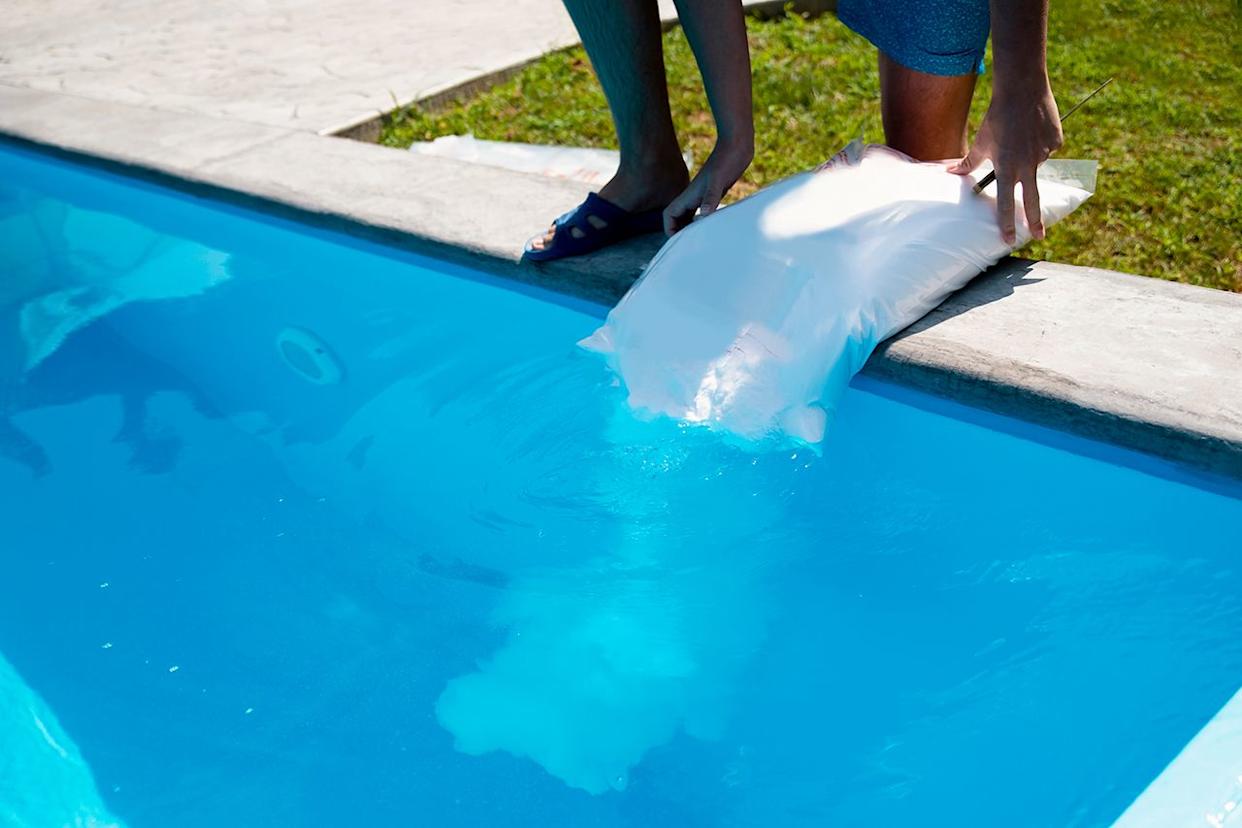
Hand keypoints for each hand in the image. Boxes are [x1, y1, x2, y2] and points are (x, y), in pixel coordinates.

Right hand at [663, 138, 752, 235]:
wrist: (736, 145)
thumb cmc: (727, 160)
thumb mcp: (718, 180)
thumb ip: (710, 196)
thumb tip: (704, 214)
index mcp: (690, 195)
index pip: (669, 214)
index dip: (669, 228)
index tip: (677, 240)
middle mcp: (694, 196)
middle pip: (677, 217)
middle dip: (678, 231)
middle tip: (688, 245)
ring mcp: (704, 194)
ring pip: (689, 215)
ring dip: (690, 226)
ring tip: (700, 240)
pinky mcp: (715, 193)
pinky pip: (703, 211)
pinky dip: (704, 220)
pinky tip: (714, 225)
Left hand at [951, 82, 1062, 243]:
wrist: (1022, 91)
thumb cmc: (996, 118)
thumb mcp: (980, 142)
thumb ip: (968, 162)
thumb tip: (951, 173)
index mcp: (1006, 168)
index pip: (1004, 204)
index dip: (1006, 224)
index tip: (1008, 240)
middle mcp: (1027, 165)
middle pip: (1031, 200)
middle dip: (1035, 221)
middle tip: (1039, 236)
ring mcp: (1044, 154)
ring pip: (1036, 162)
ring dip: (1028, 154)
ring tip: (1020, 133)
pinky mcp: (1056, 142)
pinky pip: (1047, 147)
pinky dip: (1040, 141)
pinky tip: (1033, 128)